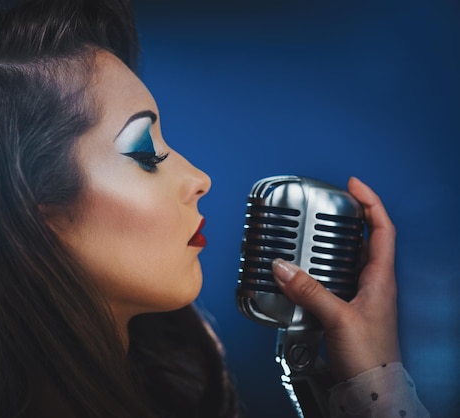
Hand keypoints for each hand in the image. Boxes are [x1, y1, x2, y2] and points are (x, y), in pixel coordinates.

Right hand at [272, 177, 400, 381]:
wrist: (371, 388)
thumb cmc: (371, 358)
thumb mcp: (339, 319)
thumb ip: (310, 292)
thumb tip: (284, 268)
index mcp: (381, 279)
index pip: (383, 229)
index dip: (370, 203)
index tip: (353, 185)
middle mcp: (373, 284)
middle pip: (365, 239)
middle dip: (348, 218)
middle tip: (328, 205)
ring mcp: (360, 296)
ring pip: (347, 259)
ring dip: (330, 244)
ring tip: (310, 232)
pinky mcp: (346, 309)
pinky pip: (333, 279)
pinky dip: (318, 269)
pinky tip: (302, 272)